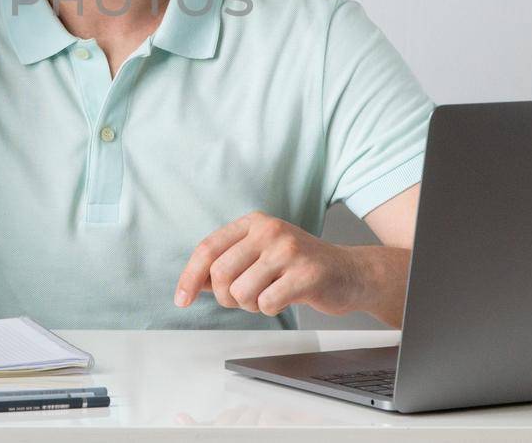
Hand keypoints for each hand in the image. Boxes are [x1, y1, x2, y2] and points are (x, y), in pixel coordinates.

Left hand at [174, 211, 360, 316]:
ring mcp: (289, 250)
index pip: (208, 249)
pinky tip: (284, 299)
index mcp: (253, 222)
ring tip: (268, 296)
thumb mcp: (260, 255)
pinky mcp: (306, 274)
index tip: (182, 299)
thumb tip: (192, 283)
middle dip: (226, 297)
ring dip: (250, 305)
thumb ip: (226, 265)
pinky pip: (267, 304)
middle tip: (243, 299)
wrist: (350, 273)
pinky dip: (270, 310)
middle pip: (221, 274)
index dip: (190, 277)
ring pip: (242, 292)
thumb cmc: (299, 266)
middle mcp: (269, 230)